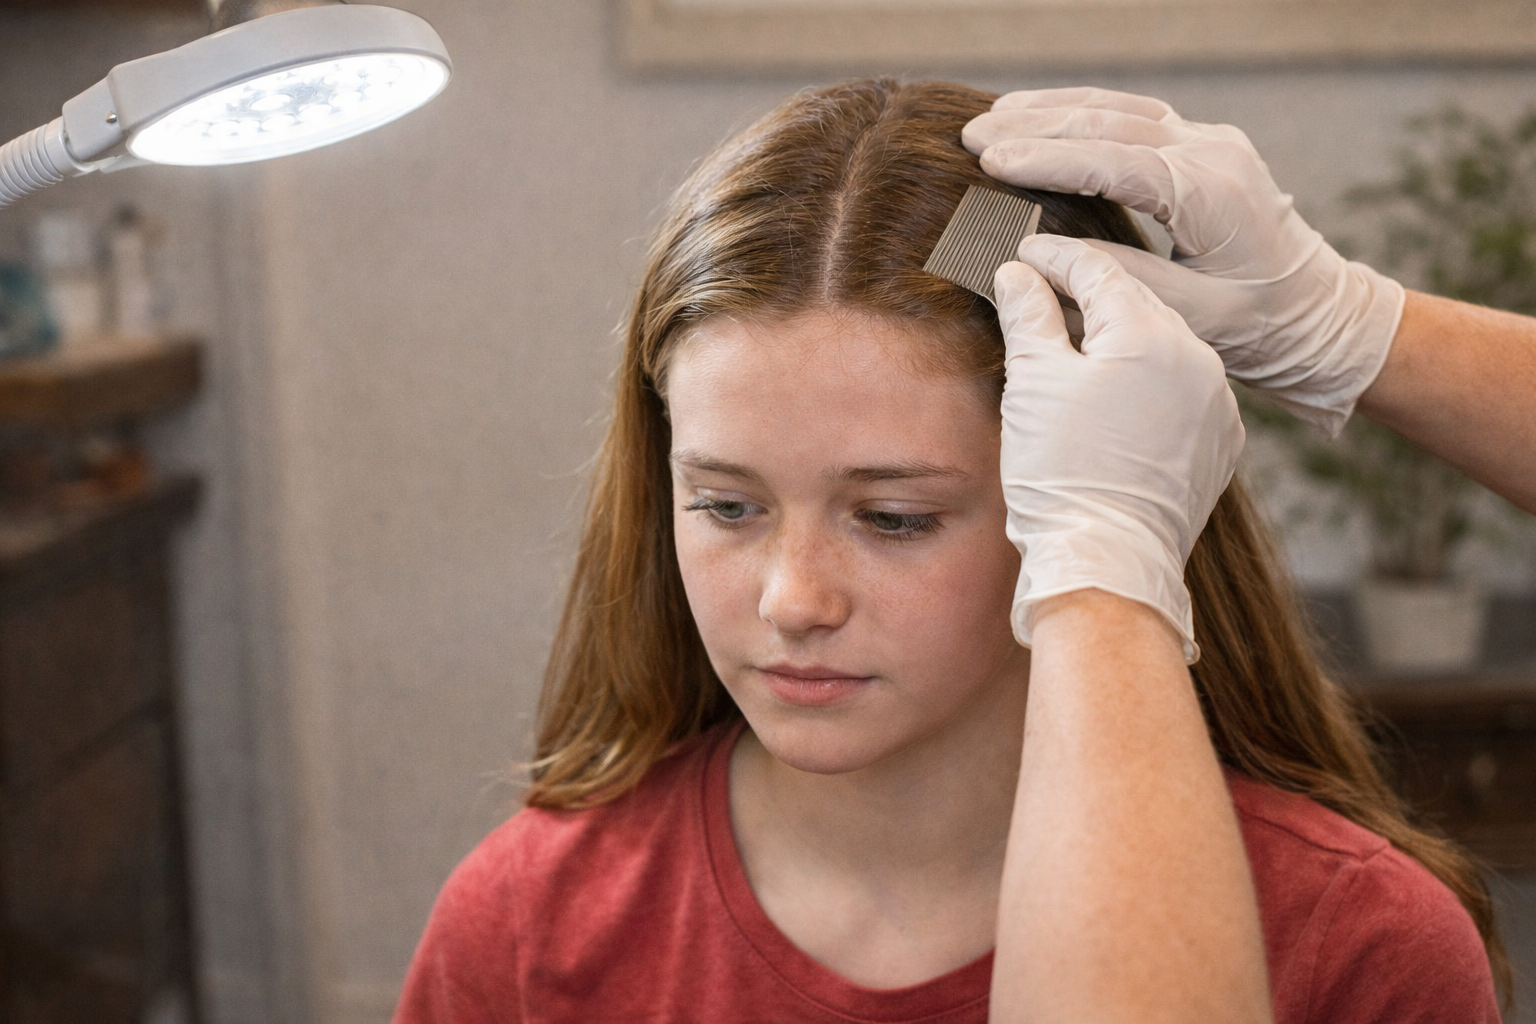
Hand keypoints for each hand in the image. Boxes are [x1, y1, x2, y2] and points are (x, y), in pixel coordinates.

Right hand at [965, 86, 1404, 436]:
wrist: (1320, 316)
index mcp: (1213, 194)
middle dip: (1037, 127)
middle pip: (1112, 124)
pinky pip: (1133, 118)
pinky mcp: (1203, 151)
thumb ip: (1114, 275)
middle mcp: (1214, 154)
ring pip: (1119, 110)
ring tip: (992, 119)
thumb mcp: (1187, 314)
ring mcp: (1211, 145)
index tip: (992, 161)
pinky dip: (1081, 115)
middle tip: (972, 135)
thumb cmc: (1260, 326)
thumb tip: (1038, 250)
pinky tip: (1042, 118)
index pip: (1116, 163)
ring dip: (1051, 112)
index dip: (1049, 159)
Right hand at [997, 235, 1244, 661]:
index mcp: (1148, 333)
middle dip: (1089, 296)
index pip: (1097, 270)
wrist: (1108, 559)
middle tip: (1045, 290)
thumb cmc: (1062, 472)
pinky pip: (1183, 393)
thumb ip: (1028, 315)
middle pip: (1134, 305)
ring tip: (1079, 348)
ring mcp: (1216, 402)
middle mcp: (1196, 357)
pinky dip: (1150, 385)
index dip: (1055, 258)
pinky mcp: (1221, 442)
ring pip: (1162, 349)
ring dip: (1122, 342)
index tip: (1026, 253)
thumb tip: (1018, 273)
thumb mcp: (1033, 383)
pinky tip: (1118, 401)